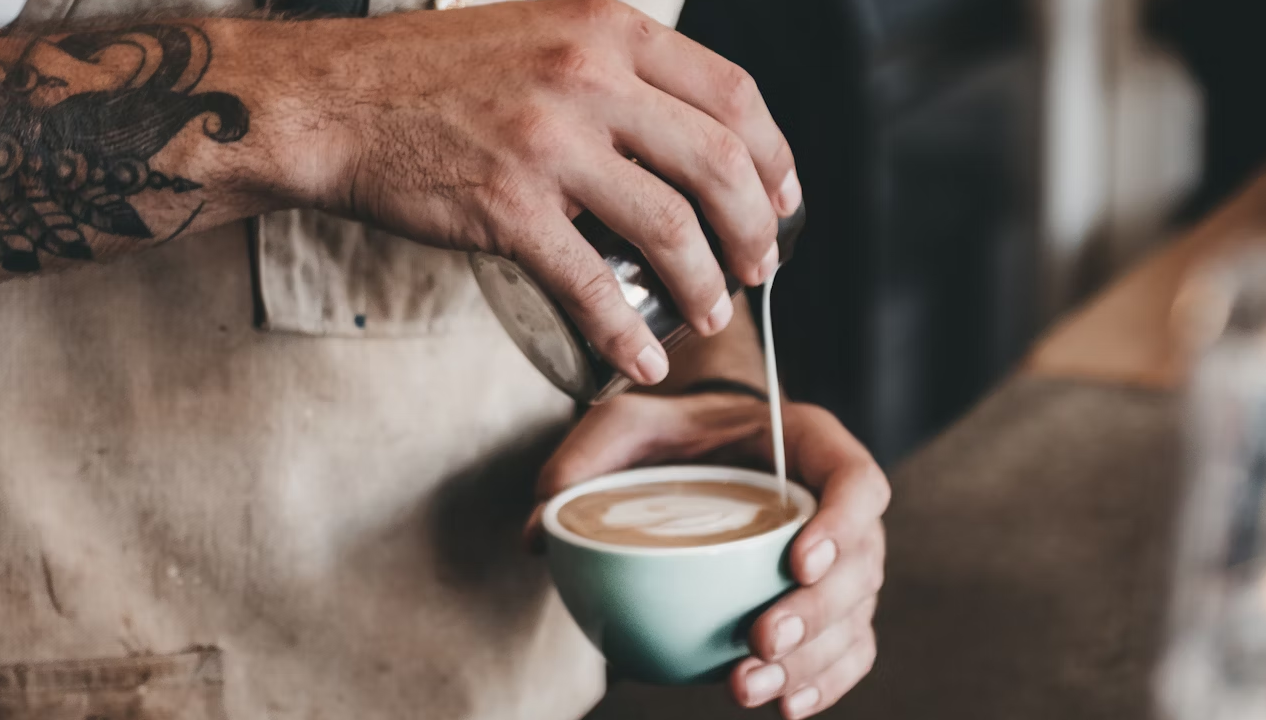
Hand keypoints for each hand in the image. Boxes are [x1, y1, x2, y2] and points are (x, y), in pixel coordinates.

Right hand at [281, 0, 800, 385]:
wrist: (333, 100)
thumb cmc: (434, 76)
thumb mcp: (542, 34)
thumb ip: (613, 71)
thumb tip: (681, 136)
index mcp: (608, 30)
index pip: (733, 93)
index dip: (775, 157)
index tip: (782, 200)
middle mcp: (588, 75)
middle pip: (718, 163)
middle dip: (756, 229)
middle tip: (759, 267)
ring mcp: (549, 141)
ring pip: (669, 226)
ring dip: (705, 285)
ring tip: (711, 314)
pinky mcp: (507, 205)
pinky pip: (590, 283)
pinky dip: (626, 333)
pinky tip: (643, 359)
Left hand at [529, 392, 888, 718]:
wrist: (703, 450)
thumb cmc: (675, 432)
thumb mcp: (627, 423)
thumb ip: (586, 458)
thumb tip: (542, 532)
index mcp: (809, 445)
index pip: (857, 479)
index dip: (842, 523)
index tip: (797, 561)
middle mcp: (836, 504)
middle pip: (862, 564)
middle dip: (818, 612)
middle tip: (760, 640)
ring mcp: (840, 559)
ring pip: (854, 616)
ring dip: (812, 660)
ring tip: (748, 687)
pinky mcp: (827, 603)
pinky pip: (848, 648)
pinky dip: (825, 682)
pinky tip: (784, 706)